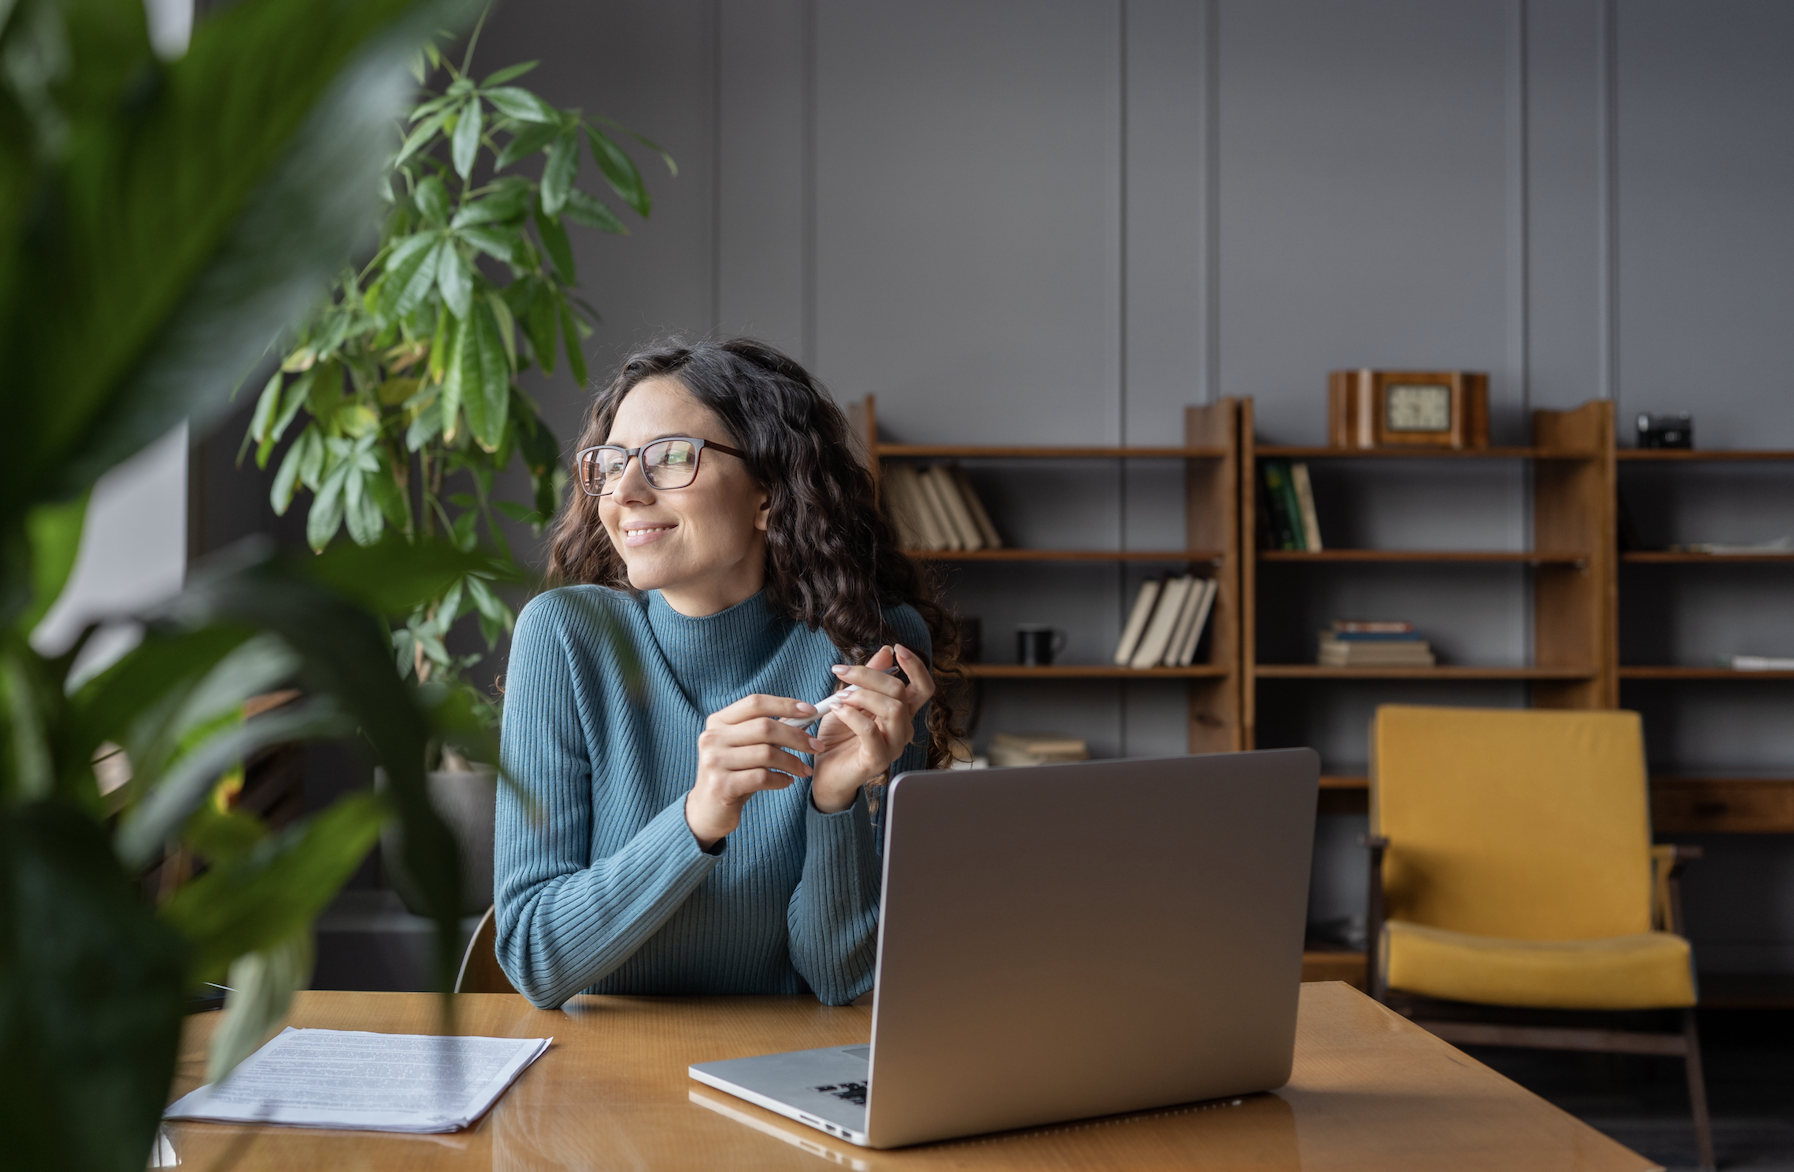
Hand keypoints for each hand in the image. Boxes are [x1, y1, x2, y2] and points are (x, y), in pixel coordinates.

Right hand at [686, 694, 819, 848]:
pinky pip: (762, 777)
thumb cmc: (734, 775)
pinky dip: (781, 779)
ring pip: (767, 754)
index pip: (755, 703)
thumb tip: (804, 716)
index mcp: (718, 721)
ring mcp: (714, 761)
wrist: (708, 811)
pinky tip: (787, 782)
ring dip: (793, 762)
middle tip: (816, 747)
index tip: (810, 711)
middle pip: (764, 727)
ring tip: (804, 770)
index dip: (785, 704)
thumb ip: (767, 732)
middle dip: (797, 737)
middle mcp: (712, 737)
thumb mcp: (745, 748)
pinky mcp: (721, 785)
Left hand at [807, 644, 934, 813]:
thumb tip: (885, 651)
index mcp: (901, 713)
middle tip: (843, 672)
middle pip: (900, 692)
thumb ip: (868, 678)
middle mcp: (903, 729)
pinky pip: (870, 731)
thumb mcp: (850, 699)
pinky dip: (852, 715)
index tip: (898, 648)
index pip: (923, 687)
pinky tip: (837, 710)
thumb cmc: (839, 736)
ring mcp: (893, 746)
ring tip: (840, 696)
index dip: (916, 666)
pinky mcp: (877, 760)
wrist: (825, 771)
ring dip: (863, 695)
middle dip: (870, 675)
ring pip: (892, 709)